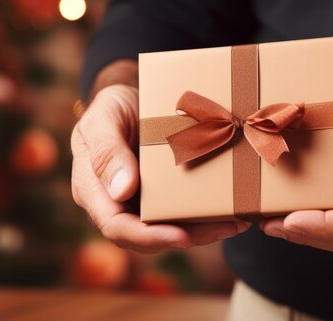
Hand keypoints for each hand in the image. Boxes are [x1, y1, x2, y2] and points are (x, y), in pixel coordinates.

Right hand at [71, 84, 249, 253]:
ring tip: (237, 223)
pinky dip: (208, 212)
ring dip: (205, 229)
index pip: (117, 227)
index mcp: (95, 192)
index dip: (148, 237)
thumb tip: (122, 191)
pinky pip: (184, 209)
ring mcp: (143, 200)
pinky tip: (234, 208)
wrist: (130, 94)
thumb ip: (107, 152)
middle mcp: (119, 204)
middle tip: (225, 228)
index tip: (181, 235)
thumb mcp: (102, 120)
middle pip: (150, 236)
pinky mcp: (165, 192)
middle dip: (189, 236)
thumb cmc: (110, 106)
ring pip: (172, 226)